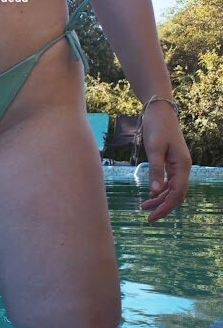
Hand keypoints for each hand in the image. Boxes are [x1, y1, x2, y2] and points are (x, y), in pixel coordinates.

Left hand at [139, 101, 191, 222]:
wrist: (159, 110)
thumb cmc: (157, 127)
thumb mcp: (154, 149)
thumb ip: (155, 171)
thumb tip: (156, 192)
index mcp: (182, 165)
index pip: (177, 194)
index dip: (165, 207)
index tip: (151, 217)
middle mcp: (183, 167)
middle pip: (176, 194)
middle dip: (163, 206)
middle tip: (146, 216)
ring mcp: (178, 165)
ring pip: (172, 189)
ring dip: (160, 199)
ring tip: (143, 207)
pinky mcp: (171, 162)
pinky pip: (169, 181)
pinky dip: (160, 190)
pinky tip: (150, 195)